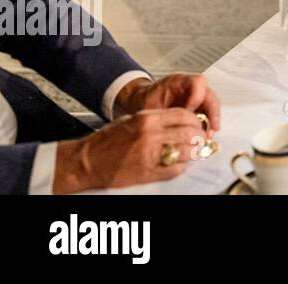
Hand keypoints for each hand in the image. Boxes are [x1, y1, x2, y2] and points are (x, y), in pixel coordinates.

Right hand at [52, 108, 207, 193]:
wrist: (86, 161)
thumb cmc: (106, 141)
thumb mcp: (132, 120)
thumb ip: (157, 119)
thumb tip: (181, 120)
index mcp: (147, 119)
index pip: (183, 115)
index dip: (195, 120)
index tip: (198, 124)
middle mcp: (150, 135)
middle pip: (189, 133)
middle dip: (199, 136)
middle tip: (200, 139)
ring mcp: (150, 155)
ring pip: (186, 151)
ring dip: (193, 152)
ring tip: (193, 151)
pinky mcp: (148, 172)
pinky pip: (175, 169)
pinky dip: (182, 166)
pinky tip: (180, 163)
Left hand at [115, 73, 220, 131]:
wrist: (141, 103)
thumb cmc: (145, 102)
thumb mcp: (151, 104)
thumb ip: (164, 112)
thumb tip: (179, 121)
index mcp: (179, 81)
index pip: (198, 82)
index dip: (197, 97)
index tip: (189, 111)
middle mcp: (191, 87)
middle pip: (209, 95)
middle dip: (212, 112)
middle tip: (210, 128)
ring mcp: (196, 97)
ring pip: (212, 105)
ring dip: (212, 120)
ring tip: (208, 135)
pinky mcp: (198, 107)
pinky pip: (208, 114)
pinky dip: (208, 125)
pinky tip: (205, 135)